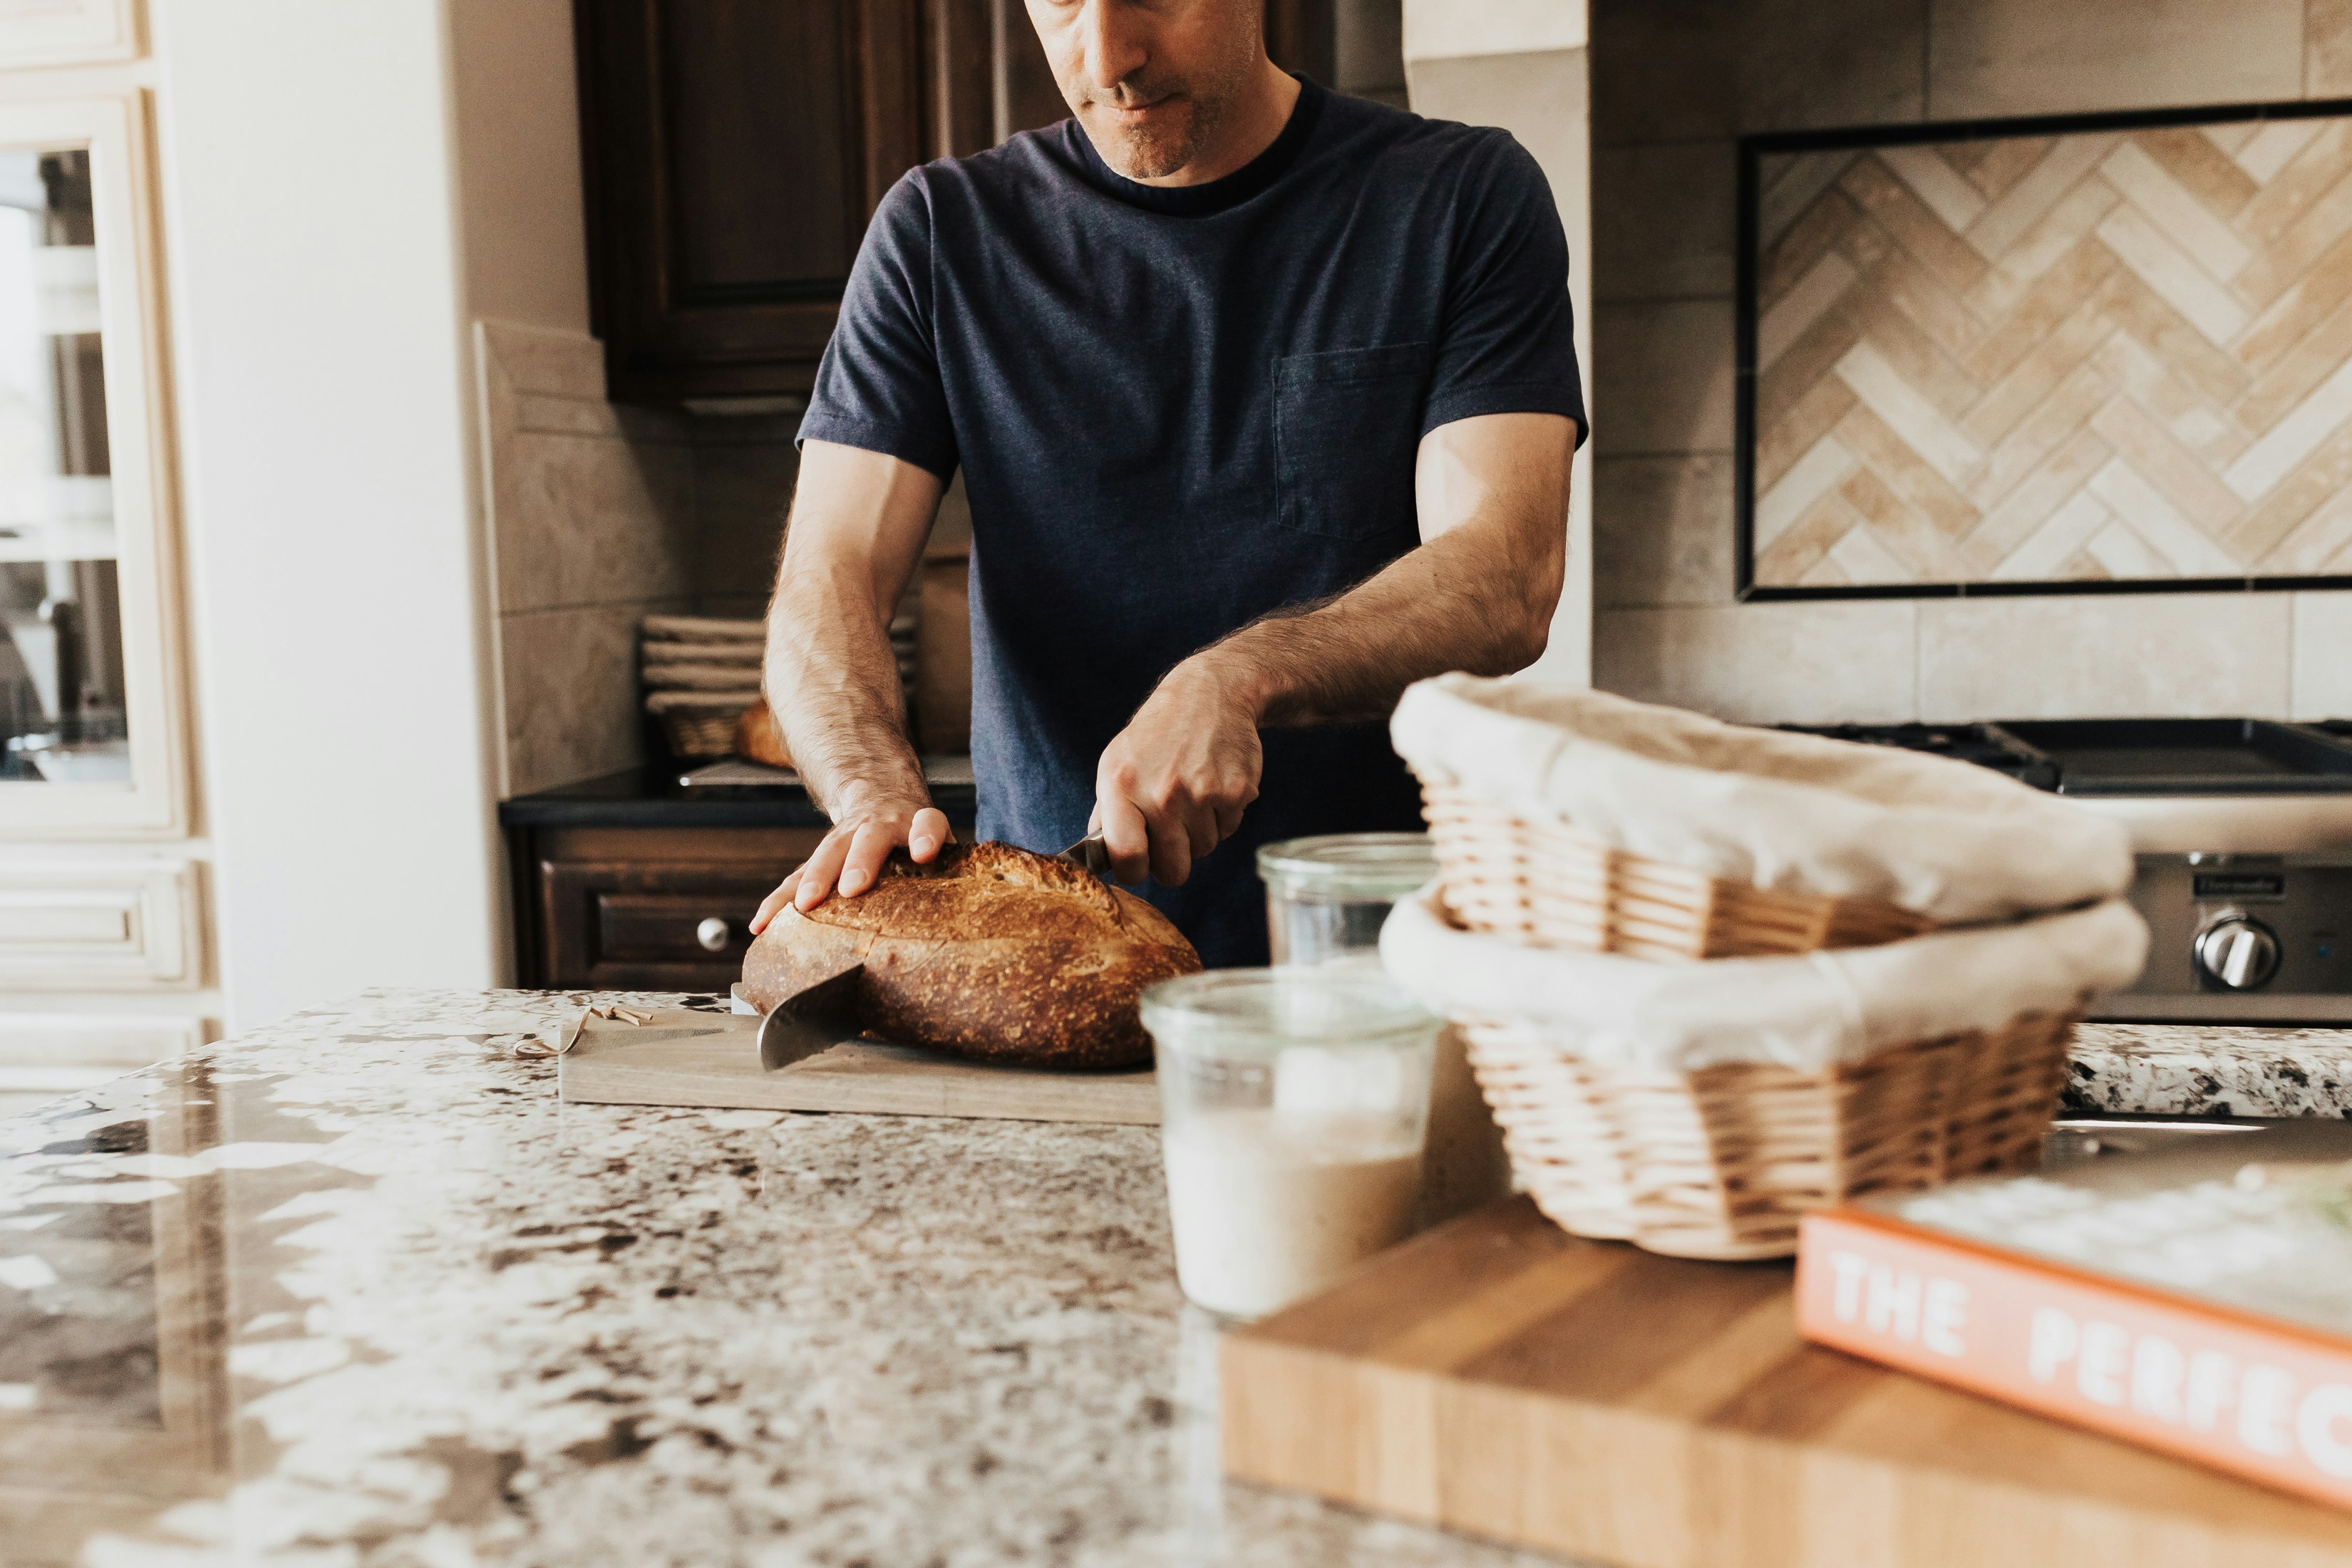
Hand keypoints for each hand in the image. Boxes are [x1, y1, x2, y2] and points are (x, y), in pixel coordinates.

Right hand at [749, 799, 951, 932]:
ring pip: (826, 854)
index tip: (924, 851)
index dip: (925, 836)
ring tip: (803, 907)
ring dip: (813, 881)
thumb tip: (962, 935)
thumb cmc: (918, 840)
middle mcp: (878, 826)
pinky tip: (762, 925)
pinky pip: (794, 879)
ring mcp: (843, 839)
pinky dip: (777, 902)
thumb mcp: (940, 846)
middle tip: (852, 888)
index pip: (927, 824)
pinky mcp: (818, 859)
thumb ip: (952, 879)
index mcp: (916, 823)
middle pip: (868, 838)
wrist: (880, 796)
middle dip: (858, 862)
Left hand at [1094, 661, 1260, 886]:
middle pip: (1173, 870)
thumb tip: (1101, 860)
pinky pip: (1228, 831)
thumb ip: (1107, 814)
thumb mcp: (1116, 763)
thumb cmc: (1156, 735)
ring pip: (1204, 850)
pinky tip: (1213, 785)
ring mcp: (1202, 793)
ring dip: (1199, 833)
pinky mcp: (1236, 791)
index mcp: (1122, 786)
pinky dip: (1222, 816)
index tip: (1138, 865)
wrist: (1209, 695)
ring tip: (1192, 795)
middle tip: (1171, 836)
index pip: (1127, 858)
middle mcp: (1162, 792)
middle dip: (1172, 862)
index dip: (1133, 872)